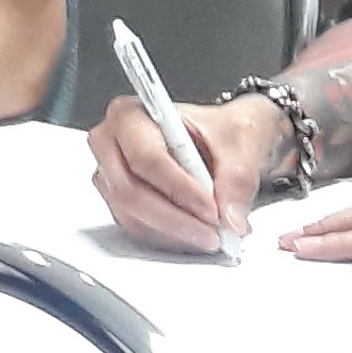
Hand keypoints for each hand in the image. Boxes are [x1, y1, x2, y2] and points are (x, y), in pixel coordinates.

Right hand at [90, 95, 285, 252]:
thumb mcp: (241, 141)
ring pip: (132, 215)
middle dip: (175, 218)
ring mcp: (110, 177)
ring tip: (211, 234)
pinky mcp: (119, 203)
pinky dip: (169, 237)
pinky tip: (196, 234)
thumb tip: (230, 216)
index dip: (178, 188)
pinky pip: (137, 228)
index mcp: (131, 115)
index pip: (146, 157)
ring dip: (175, 232)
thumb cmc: (221, 130)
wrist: (222, 142)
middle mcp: (111, 144)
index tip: (211, 208)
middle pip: (130, 191)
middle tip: (213, 231)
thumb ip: (237, 178)